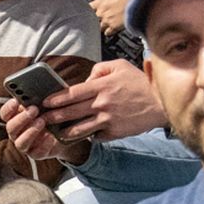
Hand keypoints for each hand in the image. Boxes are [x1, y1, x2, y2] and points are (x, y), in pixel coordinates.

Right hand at [0, 97, 74, 163]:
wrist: (65, 132)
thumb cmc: (53, 113)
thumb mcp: (48, 103)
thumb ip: (41, 97)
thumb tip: (41, 87)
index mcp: (16, 117)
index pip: (5, 113)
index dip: (9, 108)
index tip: (16, 100)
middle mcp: (17, 132)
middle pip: (11, 127)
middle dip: (22, 118)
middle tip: (34, 109)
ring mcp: (25, 144)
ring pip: (20, 142)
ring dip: (30, 131)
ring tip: (42, 122)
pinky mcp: (36, 153)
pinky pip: (37, 152)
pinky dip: (44, 145)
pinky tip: (51, 137)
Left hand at [40, 61, 166, 142]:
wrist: (161, 102)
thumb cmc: (140, 82)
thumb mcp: (120, 66)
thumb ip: (99, 70)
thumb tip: (86, 79)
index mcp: (102, 87)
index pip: (71, 93)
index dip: (55, 99)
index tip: (44, 102)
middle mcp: (102, 104)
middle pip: (70, 112)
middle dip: (53, 116)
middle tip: (42, 118)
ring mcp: (107, 120)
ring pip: (78, 129)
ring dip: (64, 131)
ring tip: (56, 132)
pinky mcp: (113, 133)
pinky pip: (95, 136)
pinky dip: (88, 136)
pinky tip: (81, 135)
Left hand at [90, 0, 133, 35]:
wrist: (138, 0)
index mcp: (100, 2)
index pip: (88, 7)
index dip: (89, 9)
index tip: (92, 10)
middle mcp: (101, 13)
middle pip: (92, 19)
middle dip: (95, 19)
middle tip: (100, 18)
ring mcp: (107, 21)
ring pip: (99, 27)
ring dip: (102, 26)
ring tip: (105, 24)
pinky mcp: (114, 27)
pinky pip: (107, 33)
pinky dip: (108, 32)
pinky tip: (111, 29)